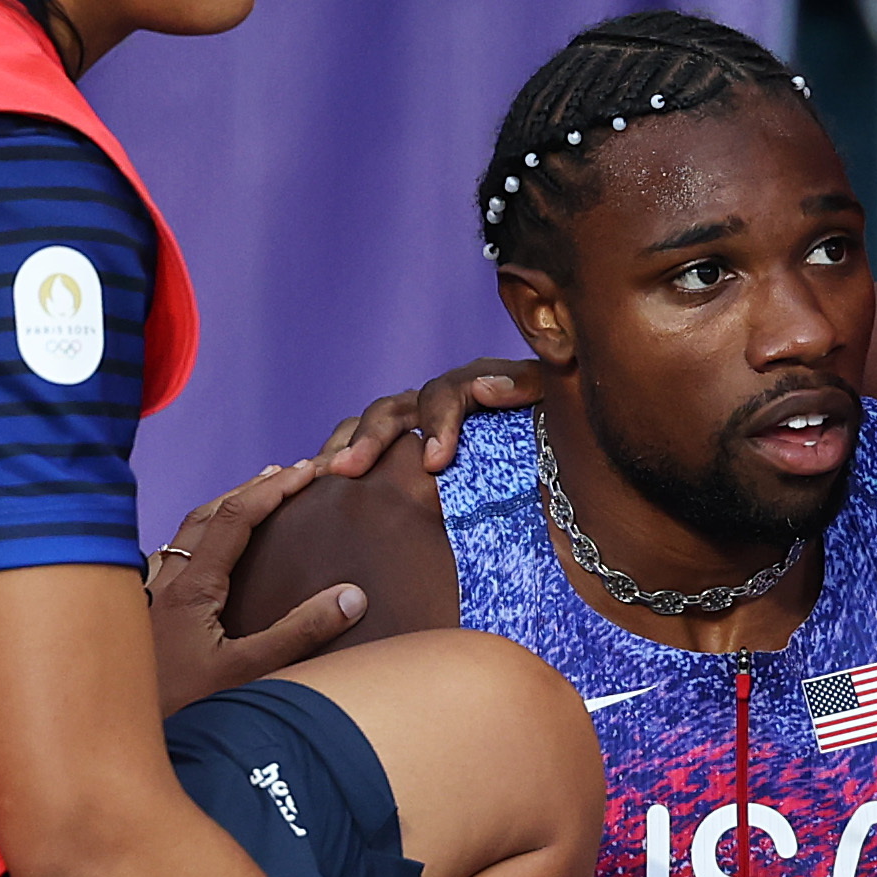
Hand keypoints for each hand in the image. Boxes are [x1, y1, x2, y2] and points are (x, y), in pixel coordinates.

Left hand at [145, 460, 364, 715]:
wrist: (114, 741)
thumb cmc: (178, 711)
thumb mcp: (248, 673)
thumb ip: (300, 634)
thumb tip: (351, 596)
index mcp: (191, 588)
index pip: (235, 518)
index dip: (273, 489)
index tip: (306, 472)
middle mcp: (163, 584)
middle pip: (205, 516)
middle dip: (248, 490)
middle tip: (283, 475)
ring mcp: (148, 600)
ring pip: (181, 536)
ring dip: (218, 512)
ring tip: (249, 503)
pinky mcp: (142, 620)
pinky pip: (167, 562)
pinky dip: (193, 543)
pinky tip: (200, 560)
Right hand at [316, 360, 543, 478]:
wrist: (561, 489)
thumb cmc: (562, 451)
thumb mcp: (557, 415)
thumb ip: (530, 390)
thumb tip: (488, 386)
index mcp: (478, 389)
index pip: (447, 392)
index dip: (439, 422)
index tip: (436, 462)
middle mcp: (441, 405)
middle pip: (395, 409)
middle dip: (371, 437)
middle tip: (349, 470)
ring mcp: (418, 431)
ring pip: (369, 429)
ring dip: (344, 449)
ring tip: (321, 476)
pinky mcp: (403, 461)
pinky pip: (364, 456)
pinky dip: (339, 466)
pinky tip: (315, 489)